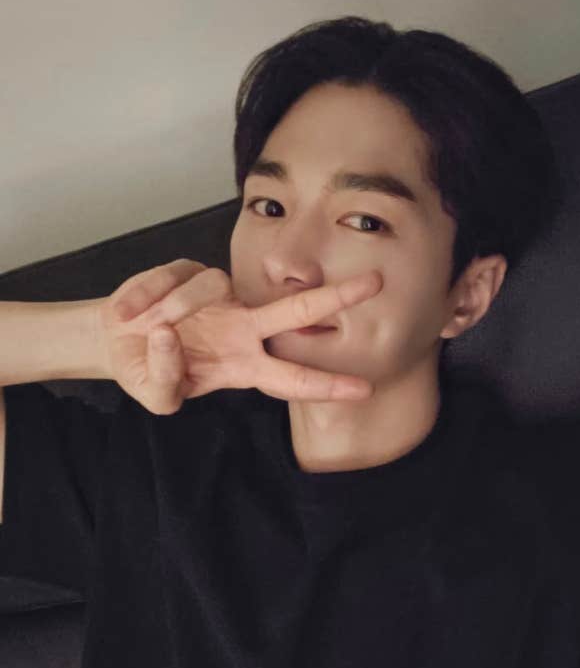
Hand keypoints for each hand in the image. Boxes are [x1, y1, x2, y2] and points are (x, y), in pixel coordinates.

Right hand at [98, 258, 382, 413]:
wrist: (117, 341)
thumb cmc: (148, 371)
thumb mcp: (157, 395)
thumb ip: (166, 383)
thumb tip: (168, 339)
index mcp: (243, 366)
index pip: (291, 377)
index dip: (326, 384)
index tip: (365, 389)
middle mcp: (242, 329)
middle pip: (294, 311)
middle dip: (334, 297)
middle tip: (376, 283)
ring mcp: (219, 300)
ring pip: (212, 288)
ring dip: (174, 307)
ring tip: (143, 327)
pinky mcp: (189, 273)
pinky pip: (177, 277)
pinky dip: (149, 296)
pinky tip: (130, 311)